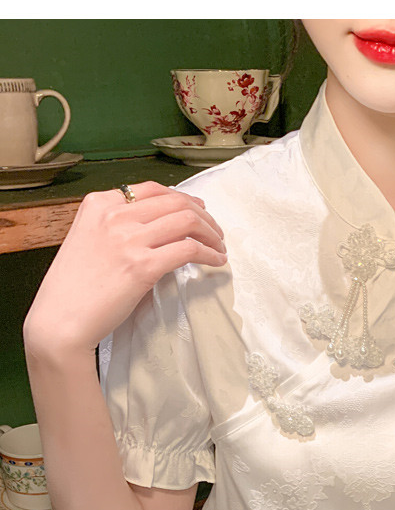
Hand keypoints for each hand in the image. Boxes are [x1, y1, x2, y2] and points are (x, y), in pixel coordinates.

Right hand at [24, 180, 227, 354]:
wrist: (59, 320)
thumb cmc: (73, 289)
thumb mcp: (87, 240)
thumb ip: (116, 228)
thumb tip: (156, 229)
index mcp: (98, 204)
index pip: (152, 189)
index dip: (182, 198)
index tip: (197, 211)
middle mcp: (114, 216)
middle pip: (175, 202)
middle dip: (203, 216)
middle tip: (215, 232)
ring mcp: (128, 240)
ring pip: (187, 221)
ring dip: (211, 233)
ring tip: (219, 247)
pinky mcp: (142, 266)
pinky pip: (189, 250)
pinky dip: (209, 254)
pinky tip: (216, 262)